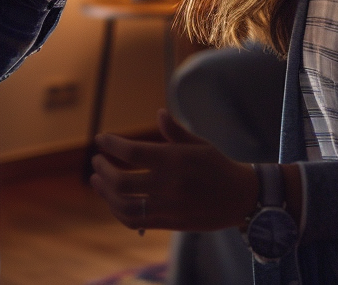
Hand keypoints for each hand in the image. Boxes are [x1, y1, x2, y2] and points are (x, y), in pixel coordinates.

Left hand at [90, 109, 258, 231]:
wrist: (241, 199)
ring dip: (105, 193)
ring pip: (124, 205)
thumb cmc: (219, 166)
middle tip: (96, 161)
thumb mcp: (200, 144)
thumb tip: (159, 113)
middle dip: (103, 170)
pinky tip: (113, 200)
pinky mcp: (169, 223)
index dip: (112, 145)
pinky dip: (118, 211)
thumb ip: (175, 132)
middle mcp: (168, 184)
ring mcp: (167, 207)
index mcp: (174, 160)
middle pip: (121, 182)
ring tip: (97, 180)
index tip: (101, 139)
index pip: (132, 152)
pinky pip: (135, 221)